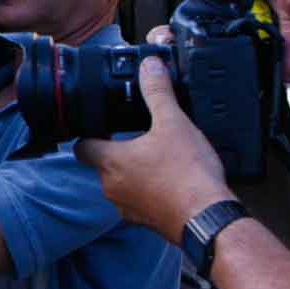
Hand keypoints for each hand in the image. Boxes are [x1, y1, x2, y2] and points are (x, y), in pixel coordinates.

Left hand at [74, 57, 233, 237]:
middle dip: (118, 152)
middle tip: (139, 139)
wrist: (207, 218)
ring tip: (159, 160)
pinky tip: (171, 183)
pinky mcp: (145, 222)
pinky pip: (140, 202)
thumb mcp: (173, 122)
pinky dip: (150, 192)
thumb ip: (158, 92)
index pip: (82, 146)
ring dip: (135, 173)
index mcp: (110, 161)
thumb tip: (149, 66)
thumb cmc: (187, 173)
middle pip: (102, 165)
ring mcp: (127, 208)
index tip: (102, 128)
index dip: (90, 134)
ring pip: (121, 184)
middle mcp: (111, 187)